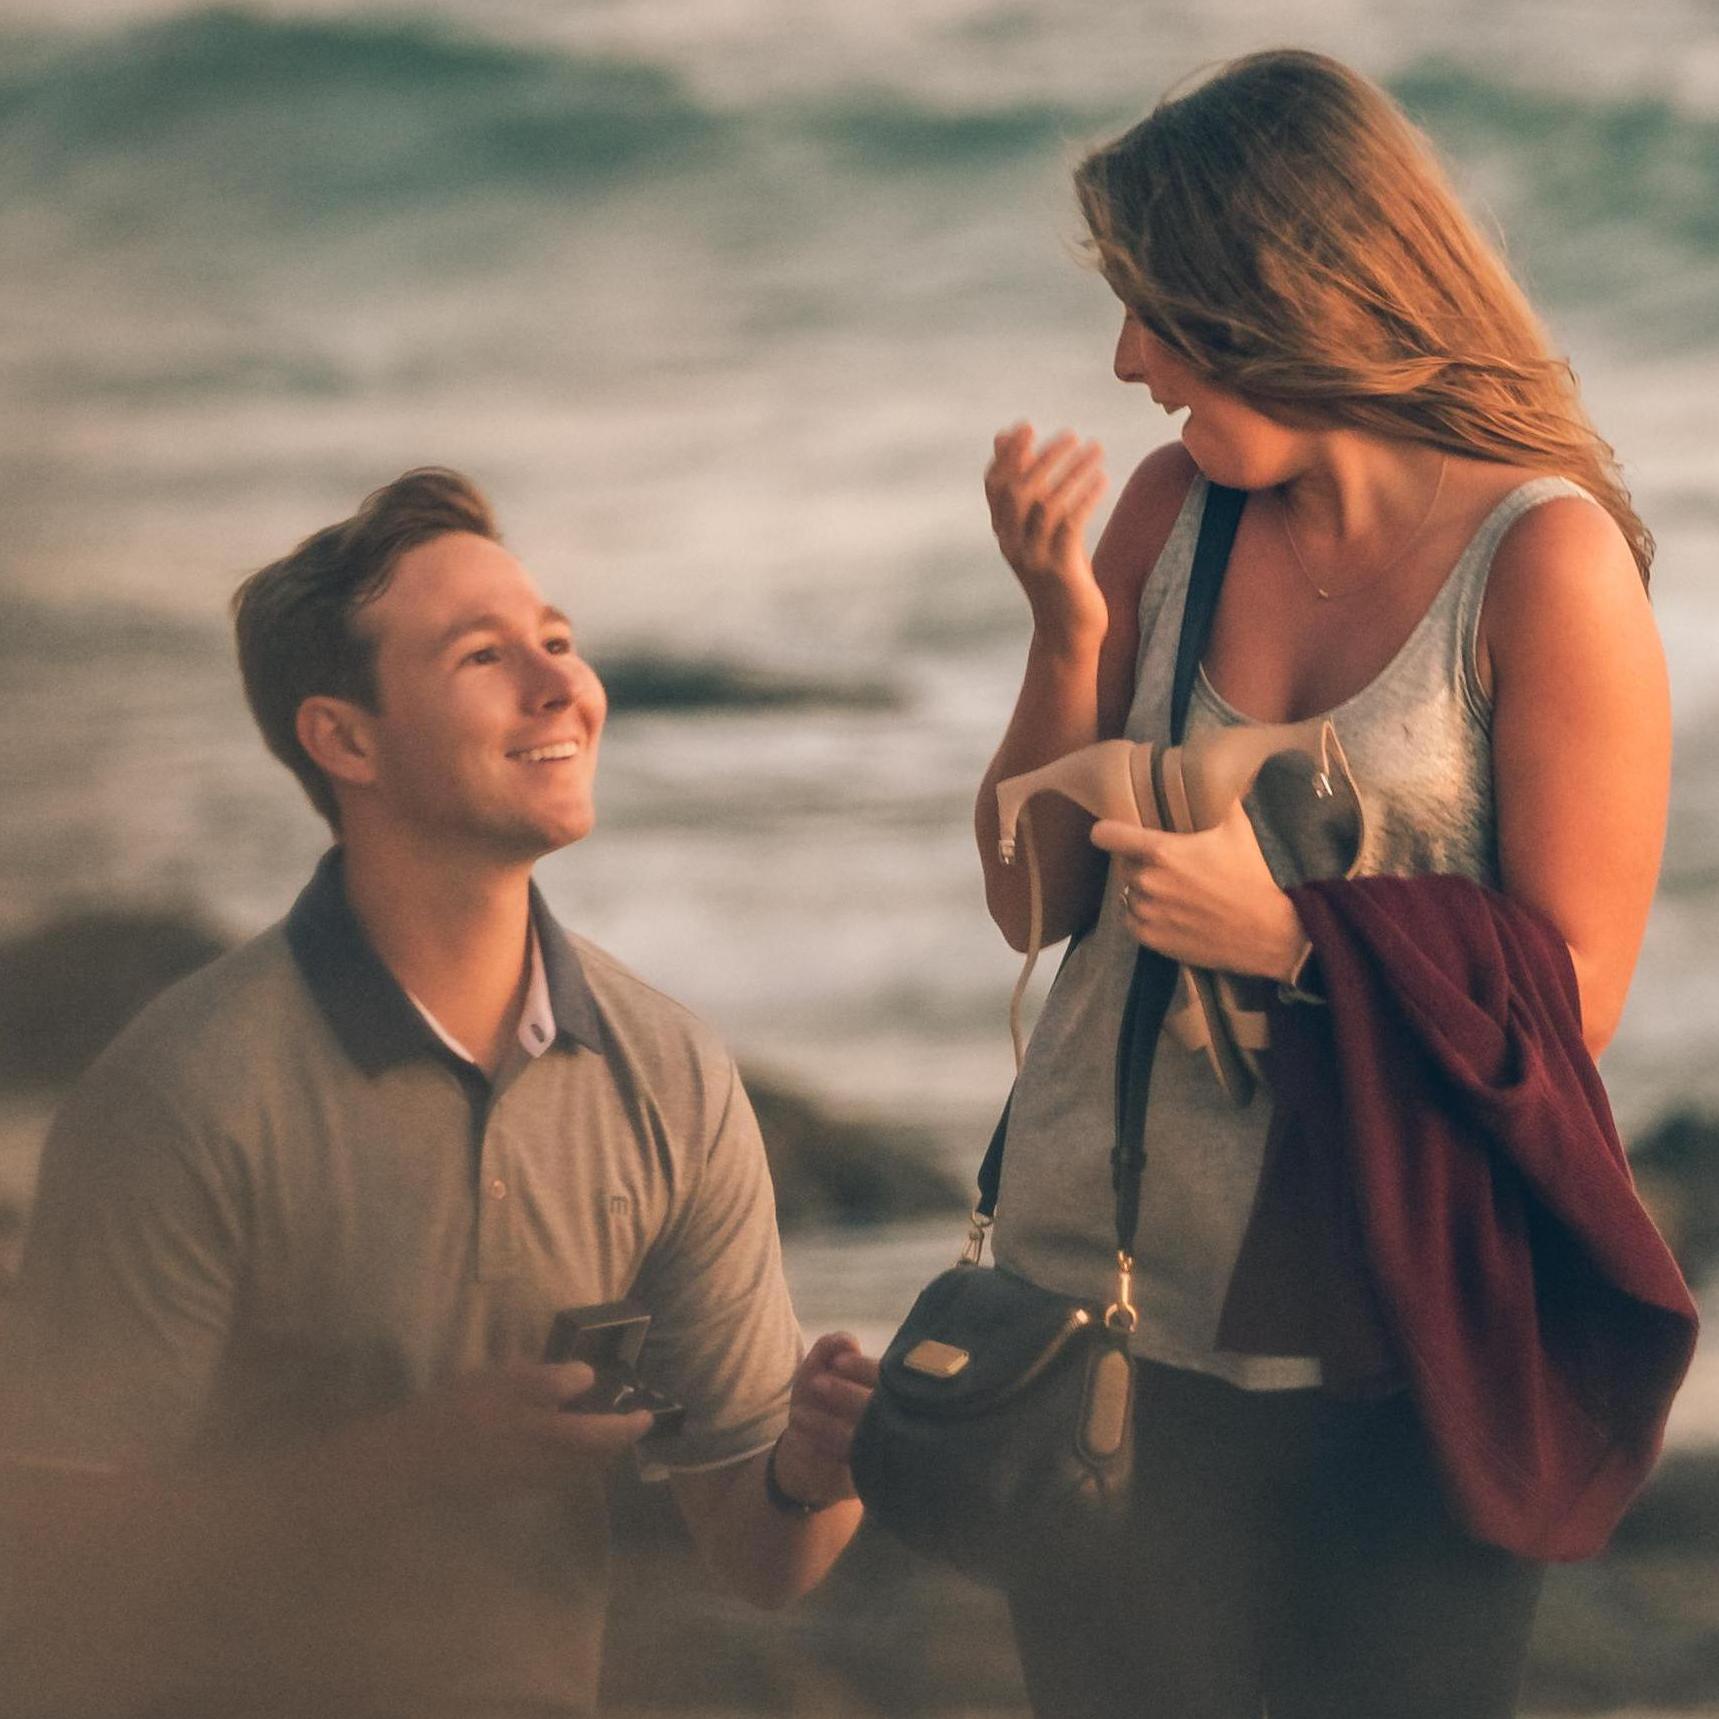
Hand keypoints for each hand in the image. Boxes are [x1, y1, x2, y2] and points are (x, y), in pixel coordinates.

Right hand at [384, 1361, 653, 1499]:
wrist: (410, 1463)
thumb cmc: (454, 1412)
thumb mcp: (500, 1382)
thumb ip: (546, 1381)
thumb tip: (586, 1378)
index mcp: (543, 1436)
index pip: (599, 1436)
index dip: (627, 1428)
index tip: (647, 1416)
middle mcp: (543, 1467)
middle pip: (593, 1462)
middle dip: (615, 1444)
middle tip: (627, 1421)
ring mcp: (527, 1482)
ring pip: (576, 1472)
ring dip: (595, 1454)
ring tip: (599, 1429)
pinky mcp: (510, 1489)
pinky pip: (555, 1477)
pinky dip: (570, 1462)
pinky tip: (559, 1443)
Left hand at [768, 1333, 878, 1509]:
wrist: (810, 1461)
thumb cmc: (821, 1403)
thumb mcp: (819, 1370)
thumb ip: (831, 1349)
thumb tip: (847, 1342)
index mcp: (891, 1391)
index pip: (887, 1377)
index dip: (862, 1369)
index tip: (836, 1362)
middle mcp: (897, 1422)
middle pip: (880, 1408)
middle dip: (845, 1394)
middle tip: (816, 1384)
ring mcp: (885, 1454)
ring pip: (863, 1438)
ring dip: (827, 1424)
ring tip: (797, 1414)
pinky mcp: (868, 1479)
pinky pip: (847, 1465)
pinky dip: (820, 1449)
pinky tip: (799, 1437)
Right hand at [984, 423, 1108, 641]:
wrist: (1067, 630)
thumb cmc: (1058, 575)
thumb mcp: (1039, 534)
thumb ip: (1027, 492)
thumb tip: (1010, 443)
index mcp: (1004, 533)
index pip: (995, 487)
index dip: (1007, 455)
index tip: (1025, 426)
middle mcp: (1012, 544)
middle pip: (1019, 490)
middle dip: (1043, 457)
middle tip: (1071, 434)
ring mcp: (1033, 558)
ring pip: (1046, 504)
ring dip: (1072, 471)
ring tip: (1096, 448)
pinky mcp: (1059, 570)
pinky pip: (1070, 524)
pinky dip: (1086, 496)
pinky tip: (1103, 478)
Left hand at [1093, 799, 1307, 979]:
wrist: (1269, 931)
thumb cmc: (1253, 877)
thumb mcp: (1239, 829)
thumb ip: (1223, 797)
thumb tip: (1230, 770)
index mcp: (1160, 851)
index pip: (1107, 835)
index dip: (1108, 831)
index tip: (1114, 832)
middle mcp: (1146, 881)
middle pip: (1124, 865)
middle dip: (1140, 863)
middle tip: (1170, 866)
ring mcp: (1147, 912)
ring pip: (1129, 893)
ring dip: (1143, 890)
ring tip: (1173, 891)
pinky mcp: (1151, 939)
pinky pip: (1132, 921)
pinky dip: (1144, 915)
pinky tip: (1168, 911)